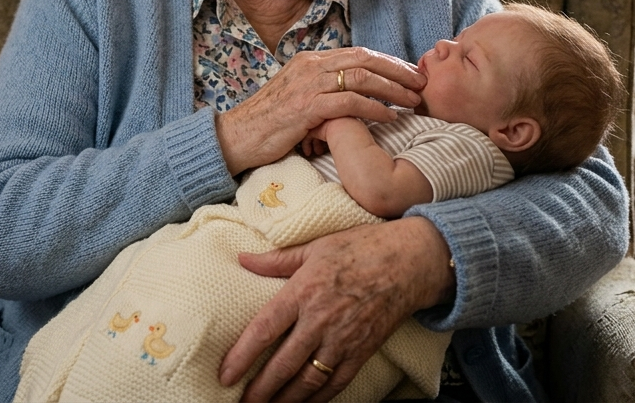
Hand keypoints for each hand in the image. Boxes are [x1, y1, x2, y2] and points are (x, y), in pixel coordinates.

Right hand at [215, 48, 422, 175]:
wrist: (237, 136)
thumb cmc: (269, 123)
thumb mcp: (298, 97)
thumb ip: (323, 90)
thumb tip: (352, 95)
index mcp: (310, 60)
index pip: (358, 53)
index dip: (388, 62)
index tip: (409, 74)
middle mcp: (310, 66)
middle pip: (365, 59)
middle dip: (398, 71)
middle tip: (421, 84)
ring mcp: (307, 84)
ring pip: (361, 78)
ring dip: (392, 89)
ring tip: (413, 101)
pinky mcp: (306, 106)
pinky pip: (349, 102)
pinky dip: (373, 108)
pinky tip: (389, 117)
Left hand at [220, 217, 452, 402]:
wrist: (410, 261)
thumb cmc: (361, 247)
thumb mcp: (315, 246)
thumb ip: (276, 259)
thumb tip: (242, 259)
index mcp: (303, 291)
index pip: (264, 330)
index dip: (241, 356)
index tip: (224, 375)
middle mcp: (320, 320)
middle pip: (283, 364)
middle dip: (259, 390)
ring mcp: (343, 340)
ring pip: (308, 381)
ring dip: (285, 400)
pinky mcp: (362, 352)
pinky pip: (336, 384)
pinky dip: (318, 400)